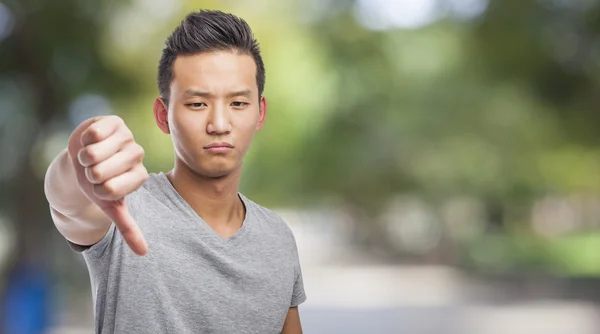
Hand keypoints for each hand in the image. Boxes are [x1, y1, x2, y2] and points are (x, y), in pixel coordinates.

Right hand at [67, 116, 148, 254]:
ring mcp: (127, 136)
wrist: (84, 159)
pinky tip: (89, 141)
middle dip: (88, 174)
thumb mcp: (112, 206)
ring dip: (84, 158)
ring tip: (90, 157)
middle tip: (94, 170)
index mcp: (139, 176)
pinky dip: (83, 141)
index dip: (97, 189)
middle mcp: (137, 155)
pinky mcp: (114, 122)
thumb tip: (144, 254)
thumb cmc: (99, 183)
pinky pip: (93, 134)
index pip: (111, 190)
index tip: (101, 186)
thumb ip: (129, 228)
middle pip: (100, 172)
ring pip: (94, 154)